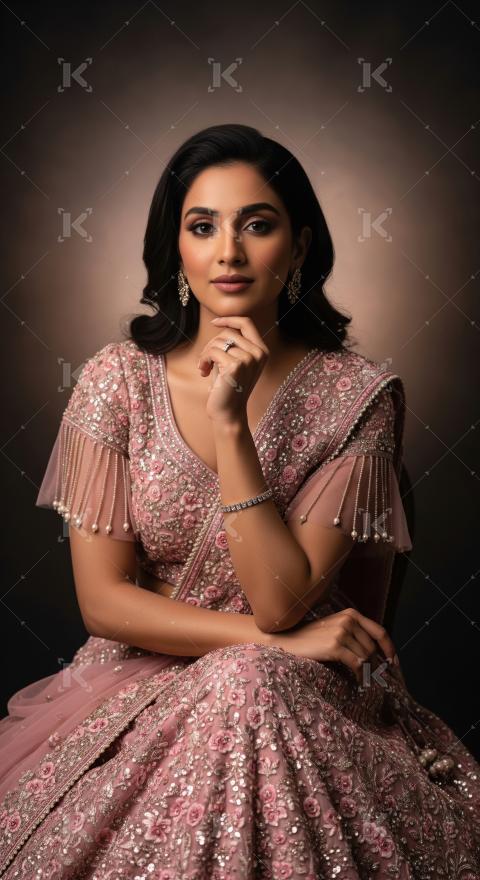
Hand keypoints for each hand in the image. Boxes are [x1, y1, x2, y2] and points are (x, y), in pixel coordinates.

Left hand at [198, 316, 268, 424]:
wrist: (228, 412)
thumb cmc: (228, 387)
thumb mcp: (234, 361)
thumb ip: (233, 344)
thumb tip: (221, 324)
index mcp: (262, 351)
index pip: (246, 323)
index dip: (229, 319)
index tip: (214, 323)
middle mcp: (258, 353)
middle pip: (228, 332)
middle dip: (211, 344)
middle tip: (206, 360)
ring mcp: (249, 359)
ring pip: (218, 342)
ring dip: (206, 353)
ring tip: (204, 367)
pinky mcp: (236, 366)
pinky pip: (212, 351)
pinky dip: (203, 360)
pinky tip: (203, 371)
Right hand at [269, 607, 400, 685]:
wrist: (286, 641)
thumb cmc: (311, 640)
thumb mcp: (335, 629)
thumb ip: (354, 634)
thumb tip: (378, 655)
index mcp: (351, 614)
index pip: (380, 632)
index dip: (390, 649)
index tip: (394, 663)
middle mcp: (348, 620)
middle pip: (373, 649)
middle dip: (373, 665)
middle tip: (369, 677)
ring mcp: (341, 632)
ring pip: (366, 658)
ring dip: (365, 671)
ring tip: (358, 678)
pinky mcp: (335, 645)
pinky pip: (357, 664)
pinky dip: (359, 675)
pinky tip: (355, 680)